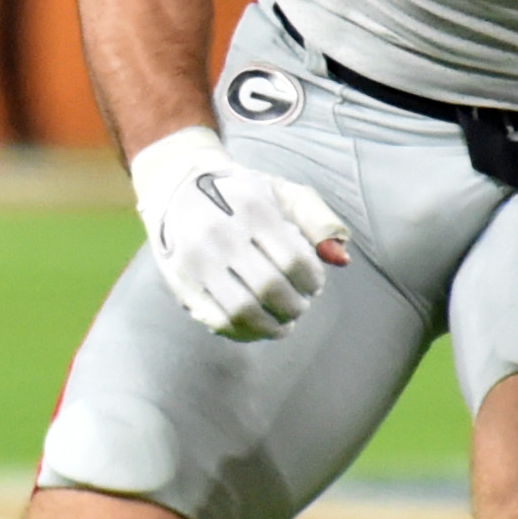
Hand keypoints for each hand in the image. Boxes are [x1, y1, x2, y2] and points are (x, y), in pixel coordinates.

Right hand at [129, 124, 350, 340]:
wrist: (175, 186)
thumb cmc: (239, 193)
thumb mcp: (280, 192)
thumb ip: (317, 221)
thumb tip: (341, 260)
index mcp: (252, 208)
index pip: (296, 262)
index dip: (313, 282)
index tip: (313, 285)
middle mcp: (221, 233)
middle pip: (271, 289)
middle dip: (295, 306)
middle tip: (300, 306)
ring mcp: (196, 259)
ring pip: (243, 310)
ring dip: (272, 326)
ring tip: (283, 324)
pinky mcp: (180, 280)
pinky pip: (217, 319)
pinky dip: (243, 332)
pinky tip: (256, 328)